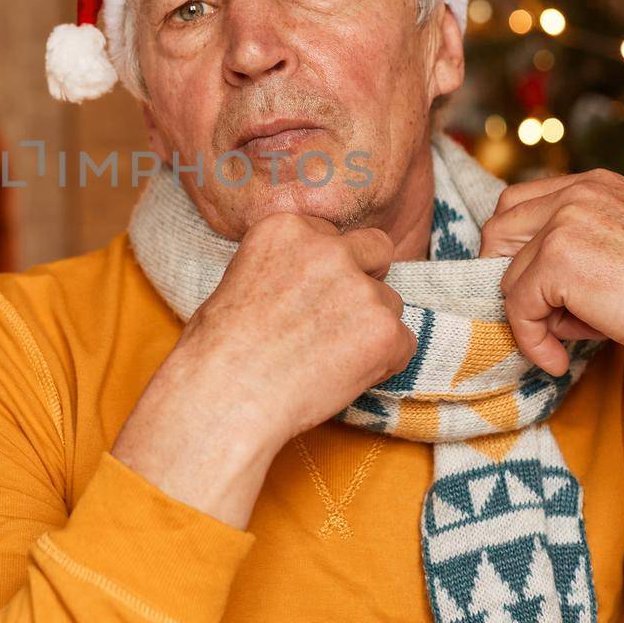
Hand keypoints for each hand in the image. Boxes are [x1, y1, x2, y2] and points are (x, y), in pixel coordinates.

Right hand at [112, 213, 415, 526]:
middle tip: (336, 320)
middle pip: (377, 250)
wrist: (226, 396)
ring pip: (390, 303)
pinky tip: (343, 377)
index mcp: (289, 226)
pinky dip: (384, 363)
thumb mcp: (240, 278)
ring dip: (370, 327)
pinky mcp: (384, 331)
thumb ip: (286, 265)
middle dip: (365, 279)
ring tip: (327, 359)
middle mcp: (330, 247)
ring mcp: (361, 288)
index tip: (309, 297)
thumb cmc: (218, 349)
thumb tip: (316, 281)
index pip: (334, 235)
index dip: (327, 268)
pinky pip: (404, 344)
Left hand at [478, 169, 623, 374]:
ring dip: (529, 313)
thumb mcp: (620, 251)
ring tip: (568, 337)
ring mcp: (567, 221)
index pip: (519, 204)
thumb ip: (574, 249)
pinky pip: (516, 305)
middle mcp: (579, 192)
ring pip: (505, 272)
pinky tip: (557, 359)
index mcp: (596, 184)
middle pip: (499, 228)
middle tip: (539, 315)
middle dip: (510, 276)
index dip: (514, 251)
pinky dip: (531, 339)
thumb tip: (515, 281)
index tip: (533, 290)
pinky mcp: (559, 258)